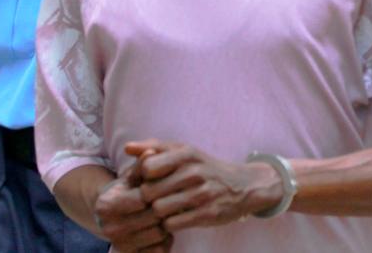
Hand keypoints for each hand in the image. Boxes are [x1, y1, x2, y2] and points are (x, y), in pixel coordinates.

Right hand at [94, 157, 171, 252]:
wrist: (114, 218)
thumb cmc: (127, 192)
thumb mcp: (131, 177)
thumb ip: (141, 165)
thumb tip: (152, 151)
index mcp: (106, 205)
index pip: (144, 197)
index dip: (159, 190)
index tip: (168, 185)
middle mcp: (109, 228)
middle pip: (153, 216)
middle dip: (166, 207)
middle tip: (173, 199)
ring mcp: (119, 244)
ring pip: (159, 233)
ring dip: (168, 223)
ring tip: (167, 214)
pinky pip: (160, 249)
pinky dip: (165, 240)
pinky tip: (163, 229)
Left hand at [128, 139, 282, 231]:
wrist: (243, 186)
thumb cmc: (205, 168)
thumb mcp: (185, 151)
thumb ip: (154, 147)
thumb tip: (127, 148)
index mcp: (186, 154)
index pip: (146, 167)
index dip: (141, 177)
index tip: (146, 181)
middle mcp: (194, 172)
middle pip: (149, 191)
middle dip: (148, 198)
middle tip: (155, 198)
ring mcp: (202, 194)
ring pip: (158, 209)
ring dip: (158, 212)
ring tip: (166, 208)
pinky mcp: (207, 214)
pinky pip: (172, 224)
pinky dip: (170, 223)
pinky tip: (176, 217)